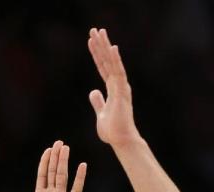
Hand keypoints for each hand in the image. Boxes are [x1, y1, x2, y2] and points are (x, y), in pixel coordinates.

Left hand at [0, 141, 85, 191]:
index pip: (43, 175)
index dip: (45, 162)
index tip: (48, 150)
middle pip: (54, 172)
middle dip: (56, 157)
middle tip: (59, 143)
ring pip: (63, 176)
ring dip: (65, 162)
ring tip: (66, 148)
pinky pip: (76, 189)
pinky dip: (80, 178)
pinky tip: (83, 165)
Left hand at [87, 28, 140, 147]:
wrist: (121, 140)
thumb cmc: (113, 130)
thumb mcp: (101, 114)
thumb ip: (98, 102)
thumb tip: (93, 91)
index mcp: (113, 89)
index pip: (103, 67)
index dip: (97, 54)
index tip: (91, 41)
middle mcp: (118, 85)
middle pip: (107, 60)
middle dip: (101, 44)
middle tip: (94, 29)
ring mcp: (120, 87)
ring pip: (112, 62)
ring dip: (106, 46)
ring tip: (99, 32)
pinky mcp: (122, 92)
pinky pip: (118, 73)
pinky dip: (115, 60)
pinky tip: (112, 48)